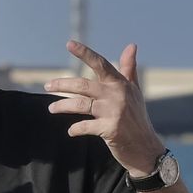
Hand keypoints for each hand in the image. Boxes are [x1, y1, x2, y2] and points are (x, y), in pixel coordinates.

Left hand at [44, 41, 164, 174]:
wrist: (146, 148)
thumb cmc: (137, 118)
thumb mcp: (134, 91)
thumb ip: (129, 68)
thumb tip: (132, 45)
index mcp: (120, 84)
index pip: (100, 64)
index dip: (85, 53)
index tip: (69, 44)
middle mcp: (117, 95)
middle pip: (82, 85)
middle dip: (62, 84)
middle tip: (47, 85)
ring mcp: (113, 112)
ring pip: (80, 104)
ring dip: (62, 106)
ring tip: (51, 108)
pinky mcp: (110, 129)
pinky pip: (84, 126)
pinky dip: (75, 129)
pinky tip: (70, 131)